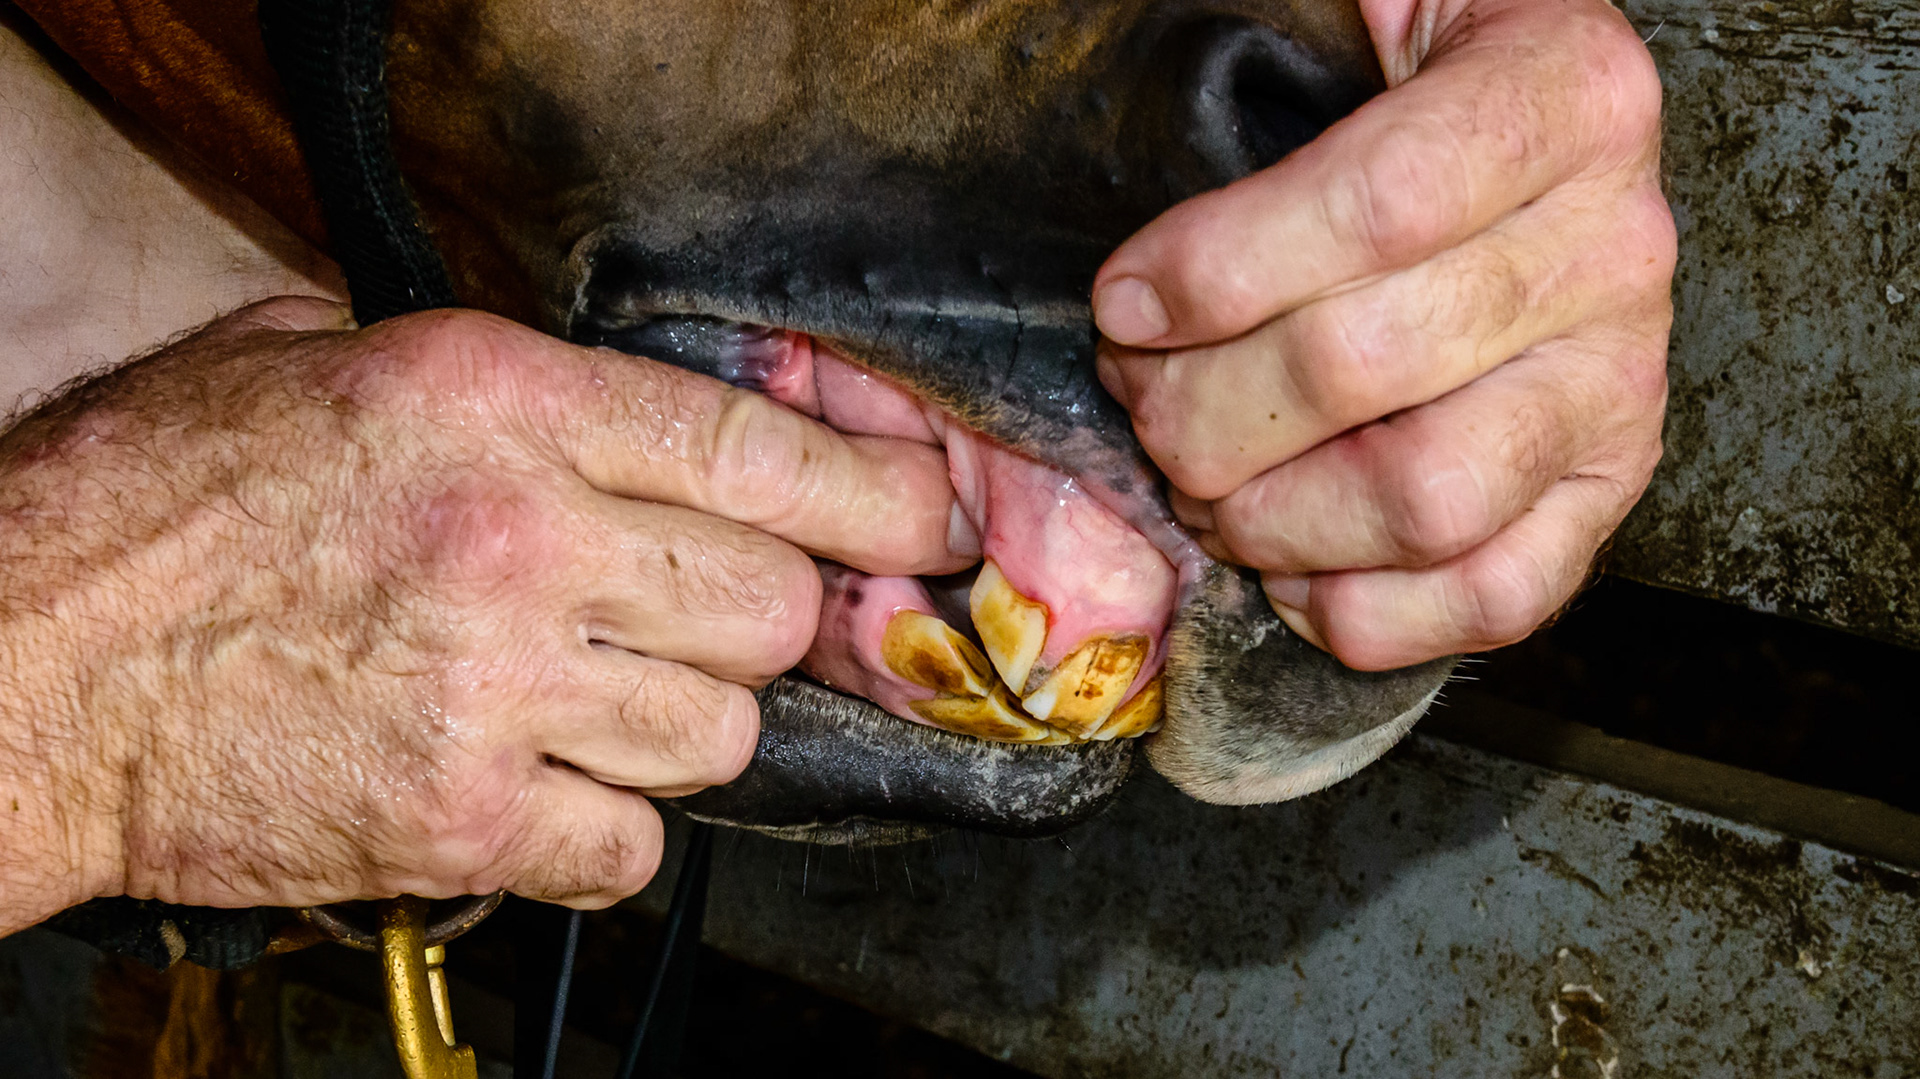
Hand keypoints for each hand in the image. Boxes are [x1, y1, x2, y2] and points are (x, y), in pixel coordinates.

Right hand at [0, 298, 970, 931]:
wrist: (24, 663)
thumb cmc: (150, 507)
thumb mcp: (309, 362)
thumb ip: (485, 381)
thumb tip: (611, 413)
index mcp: (496, 403)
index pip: (757, 453)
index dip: (875, 495)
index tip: (927, 521)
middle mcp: (522, 539)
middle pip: (772, 605)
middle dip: (766, 619)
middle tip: (707, 618)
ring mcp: (500, 689)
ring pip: (726, 732)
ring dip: (691, 724)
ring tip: (602, 700)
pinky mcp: (464, 818)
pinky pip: (636, 843)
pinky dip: (614, 826)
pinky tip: (549, 786)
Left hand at [1093, 0, 1673, 669]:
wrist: (1530, 138)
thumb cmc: (1412, 90)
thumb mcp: (1375, 17)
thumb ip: (1281, 67)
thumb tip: (1151, 224)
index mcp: (1570, 94)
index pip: (1379, 205)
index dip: (1221, 272)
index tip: (1125, 301)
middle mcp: (1618, 245)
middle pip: (1369, 367)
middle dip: (1205, 408)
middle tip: (1141, 396)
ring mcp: (1623, 382)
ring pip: (1425, 499)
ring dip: (1267, 518)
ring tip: (1202, 484)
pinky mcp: (1607, 489)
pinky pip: (1496, 593)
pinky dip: (1364, 612)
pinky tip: (1285, 569)